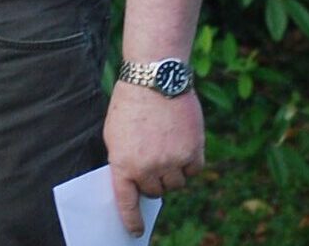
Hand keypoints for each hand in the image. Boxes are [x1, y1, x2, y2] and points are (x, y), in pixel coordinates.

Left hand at [104, 82, 203, 235]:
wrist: (154, 78)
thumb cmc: (130, 104)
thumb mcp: (114, 134)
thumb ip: (123, 160)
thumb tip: (134, 184)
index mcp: (123, 164)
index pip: (126, 201)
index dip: (131, 219)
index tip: (135, 231)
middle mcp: (147, 167)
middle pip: (155, 191)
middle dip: (154, 180)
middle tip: (153, 161)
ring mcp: (172, 161)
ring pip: (176, 183)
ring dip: (172, 172)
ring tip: (166, 147)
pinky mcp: (193, 151)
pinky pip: (194, 171)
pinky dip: (190, 162)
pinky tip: (182, 143)